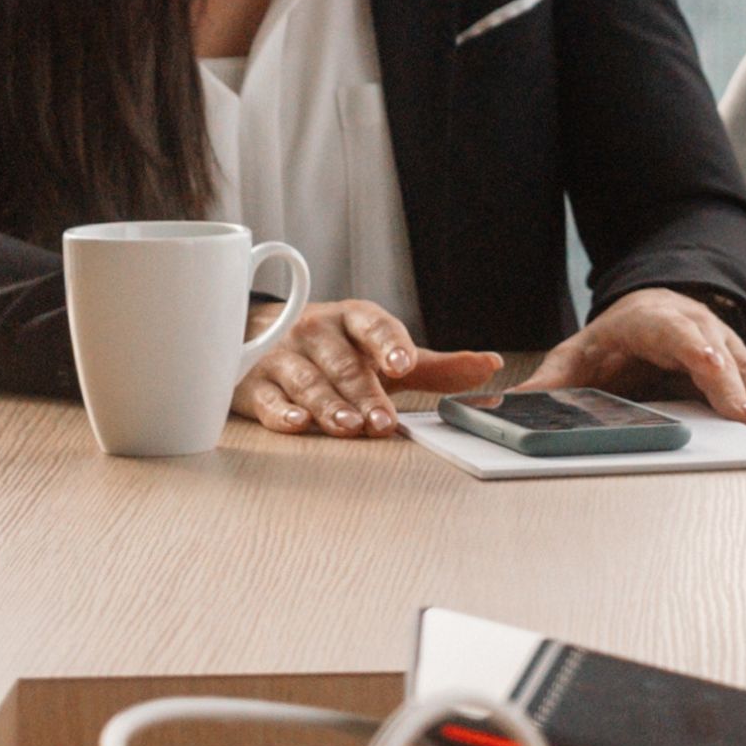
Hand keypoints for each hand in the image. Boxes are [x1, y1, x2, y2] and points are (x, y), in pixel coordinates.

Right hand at [232, 298, 504, 438]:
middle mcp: (318, 332)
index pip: (375, 326)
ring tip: (349, 427)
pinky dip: (281, 411)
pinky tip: (297, 422)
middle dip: (365, 394)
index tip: (402, 365)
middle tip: (383, 421)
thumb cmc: (337, 350)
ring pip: (309, 382)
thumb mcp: (384, 353)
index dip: (389, 344)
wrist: (258, 337)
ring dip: (330, 405)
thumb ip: (435, 366)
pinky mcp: (255, 384)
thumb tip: (491, 366)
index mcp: (355, 319)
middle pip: (345, 364)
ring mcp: (284, 357)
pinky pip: (268, 398)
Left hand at [523, 288, 745, 429]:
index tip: (712, 367)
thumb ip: (550, 381)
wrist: (649, 310)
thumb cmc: (613, 340)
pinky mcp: (733, 357)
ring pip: (743, 364)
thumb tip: (512, 405)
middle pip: (717, 352)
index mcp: (652, 321)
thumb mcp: (576, 354)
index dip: (697, 351)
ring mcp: (717, 340)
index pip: (677, 333)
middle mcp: (692, 326)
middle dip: (734, 384)